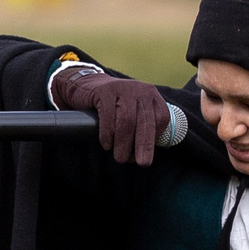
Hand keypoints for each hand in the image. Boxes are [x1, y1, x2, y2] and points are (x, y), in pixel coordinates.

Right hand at [53, 68, 169, 164]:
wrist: (87, 86)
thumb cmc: (114, 107)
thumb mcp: (133, 111)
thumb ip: (143, 127)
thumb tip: (145, 156)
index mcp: (151, 94)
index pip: (161, 118)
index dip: (155, 138)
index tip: (146, 152)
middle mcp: (140, 89)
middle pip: (145, 121)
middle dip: (144, 145)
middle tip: (142, 163)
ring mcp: (122, 88)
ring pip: (127, 121)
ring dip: (124, 143)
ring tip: (120, 158)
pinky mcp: (105, 91)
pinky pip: (108, 116)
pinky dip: (108, 134)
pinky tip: (107, 145)